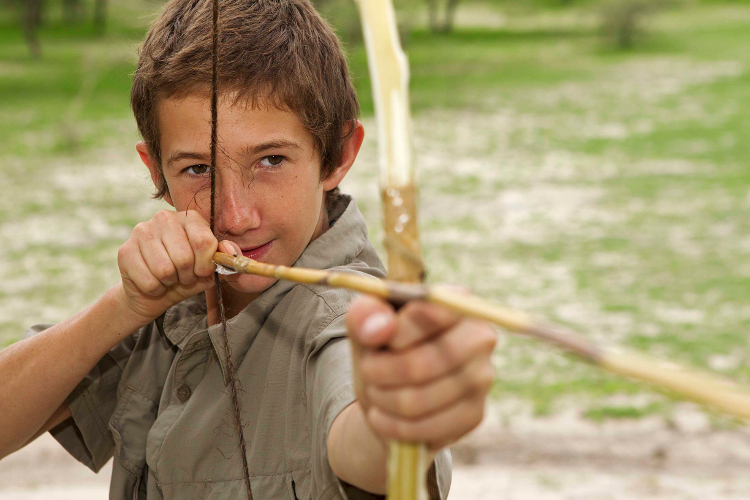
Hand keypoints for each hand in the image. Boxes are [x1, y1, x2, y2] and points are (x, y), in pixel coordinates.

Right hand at [116, 209, 217, 321]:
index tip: (202, 271)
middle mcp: (164, 218)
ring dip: (170, 282)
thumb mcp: (210, 270)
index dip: (205, 264)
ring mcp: (141, 231)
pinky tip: (153, 282)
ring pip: (165, 270)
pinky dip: (155, 289)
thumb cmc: (186, 277)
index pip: (204, 241)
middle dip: (187, 275)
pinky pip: (148, 280)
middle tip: (182, 276)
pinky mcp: (125, 250)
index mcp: (189, 218)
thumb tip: (230, 251)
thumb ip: (226, 259)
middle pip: (184, 257)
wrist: (154, 293)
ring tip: (168, 278)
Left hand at [347, 293, 496, 450]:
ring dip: (383, 399)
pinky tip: (382, 416)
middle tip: (367, 370)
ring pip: (420, 399)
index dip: (395, 332)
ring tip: (375, 391)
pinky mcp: (475, 413)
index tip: (372, 341)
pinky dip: (392, 425)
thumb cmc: (382, 348)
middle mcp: (479, 336)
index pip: (430, 313)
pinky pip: (426, 427)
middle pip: (425, 363)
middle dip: (382, 371)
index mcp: (455, 301)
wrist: (390, 394)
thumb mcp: (365, 326)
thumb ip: (365, 315)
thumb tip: (378, 329)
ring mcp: (482, 377)